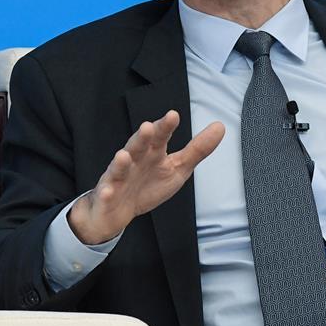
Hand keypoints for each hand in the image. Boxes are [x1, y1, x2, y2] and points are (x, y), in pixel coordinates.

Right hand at [68, 110, 224, 243]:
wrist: (118, 210)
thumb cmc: (148, 184)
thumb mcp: (178, 168)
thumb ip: (197, 149)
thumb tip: (220, 127)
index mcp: (153, 153)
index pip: (160, 137)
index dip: (165, 127)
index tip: (173, 116)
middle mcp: (134, 161)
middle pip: (138, 147)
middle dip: (142, 138)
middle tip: (148, 127)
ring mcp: (119, 178)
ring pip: (119, 168)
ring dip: (121, 162)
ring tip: (123, 156)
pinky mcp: (107, 196)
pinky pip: (106, 194)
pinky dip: (106, 193)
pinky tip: (108, 191)